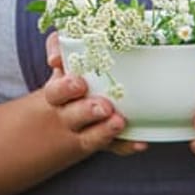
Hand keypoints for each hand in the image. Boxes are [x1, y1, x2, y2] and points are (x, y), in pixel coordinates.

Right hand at [41, 32, 148, 154]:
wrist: (54, 122)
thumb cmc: (64, 84)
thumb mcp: (59, 65)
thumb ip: (58, 47)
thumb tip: (54, 58)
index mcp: (56, 95)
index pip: (55, 92)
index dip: (65, 89)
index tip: (79, 84)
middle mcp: (68, 115)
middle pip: (73, 117)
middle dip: (87, 112)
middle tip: (103, 107)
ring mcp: (83, 132)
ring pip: (90, 137)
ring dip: (104, 131)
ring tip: (119, 123)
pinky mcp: (99, 142)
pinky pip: (113, 147)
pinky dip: (125, 145)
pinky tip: (140, 143)